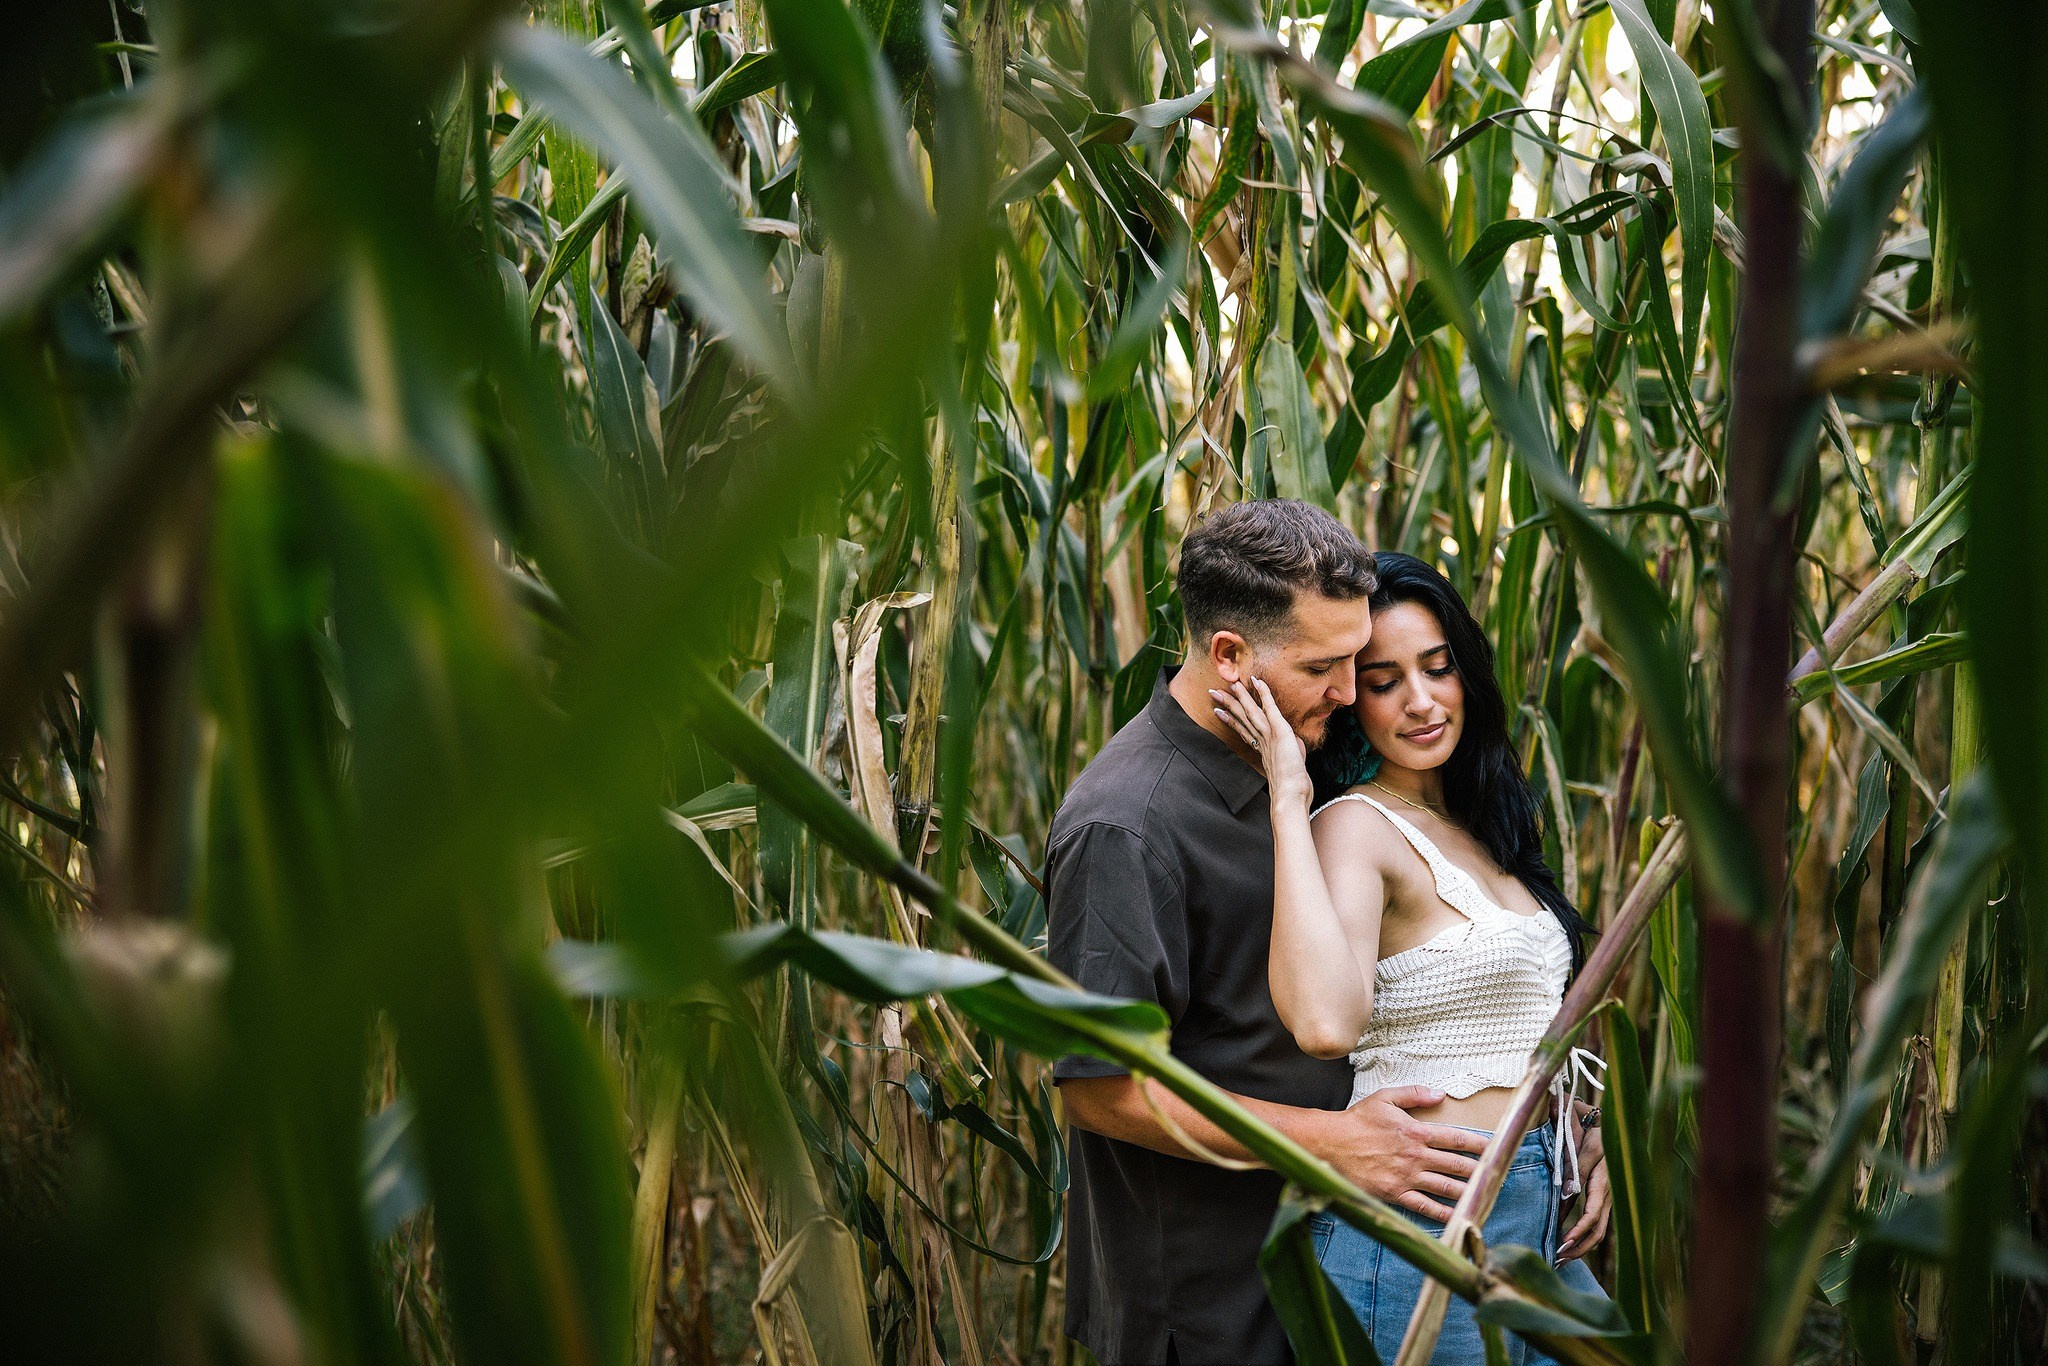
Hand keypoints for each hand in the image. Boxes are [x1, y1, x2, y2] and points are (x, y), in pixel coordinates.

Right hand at [1211, 678, 1312, 811]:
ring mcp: (1269, 735)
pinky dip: (1263, 693)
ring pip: (1250, 711)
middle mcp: (1262, 741)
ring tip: (1228, 685)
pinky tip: (1256, 681)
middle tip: (1212, 693)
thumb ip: (1292, 750)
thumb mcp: (1293, 766)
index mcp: (1262, 750)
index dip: (1231, 720)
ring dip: (1239, 696)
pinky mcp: (1279, 731)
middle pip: (1242, 718)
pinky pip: (1269, 707)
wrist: (1289, 797)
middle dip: (1227, 704)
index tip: (1219, 711)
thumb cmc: (1292, 787)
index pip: (1244, 730)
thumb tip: (1294, 741)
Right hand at [1311, 1085, 1487, 1222]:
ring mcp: (1406, 1177)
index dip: (1477, 1144)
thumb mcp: (1384, 1097)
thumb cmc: (1357, 1121)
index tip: (1493, 1149)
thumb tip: (1440, 1094)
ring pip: (1446, 1187)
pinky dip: (1443, 1213)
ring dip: (1468, 1191)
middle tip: (1496, 1175)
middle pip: (1456, 1165)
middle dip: (1479, 1170)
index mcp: (1415, 1131)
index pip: (1455, 1139)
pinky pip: (1424, 1206)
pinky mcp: (1395, 1194)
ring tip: (1484, 1195)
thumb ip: (1414, 1093)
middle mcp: (1415, 1156)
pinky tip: (1457, 1216)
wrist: (1330, 1145)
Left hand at [1557, 1117, 1610, 1261]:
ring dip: (1581, 1247)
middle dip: (1579, 1248)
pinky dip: (1583, 1238)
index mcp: (1604, 1184)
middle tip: (1558, 1258)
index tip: (1564, 1242)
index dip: (1578, 1231)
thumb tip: (1565, 1196)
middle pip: (1597, 1231)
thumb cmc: (1597, 1136)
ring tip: (1561, 1259)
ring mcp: (1607, 1201)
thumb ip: (1574, 1169)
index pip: (1592, 1215)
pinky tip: (1570, 1246)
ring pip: (1598, 1232)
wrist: (1613, 1131)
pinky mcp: (1603, 1202)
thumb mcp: (1586, 1147)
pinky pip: (1596, 1225)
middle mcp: (1608, 1197)